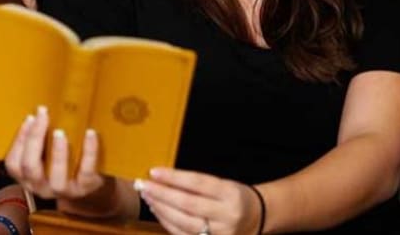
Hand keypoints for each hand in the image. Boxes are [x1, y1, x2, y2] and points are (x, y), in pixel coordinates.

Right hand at [4, 106, 105, 201]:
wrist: (91, 178)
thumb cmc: (64, 159)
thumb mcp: (47, 151)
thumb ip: (40, 136)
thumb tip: (41, 109)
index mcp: (27, 176)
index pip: (14, 162)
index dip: (19, 139)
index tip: (30, 117)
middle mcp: (41, 187)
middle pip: (30, 167)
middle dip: (34, 139)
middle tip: (43, 116)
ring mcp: (63, 190)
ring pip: (56, 177)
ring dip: (57, 152)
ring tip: (60, 132)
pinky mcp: (85, 188)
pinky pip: (86, 171)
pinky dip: (88, 151)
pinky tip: (90, 133)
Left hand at [137, 168, 261, 234]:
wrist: (256, 218)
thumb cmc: (233, 197)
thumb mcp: (222, 184)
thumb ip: (195, 183)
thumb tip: (163, 178)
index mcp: (230, 193)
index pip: (197, 183)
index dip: (173, 177)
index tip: (153, 172)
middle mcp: (226, 215)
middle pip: (187, 204)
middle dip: (161, 194)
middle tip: (143, 185)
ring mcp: (220, 233)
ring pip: (183, 222)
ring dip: (161, 209)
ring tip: (148, 196)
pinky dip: (167, 222)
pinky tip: (158, 210)